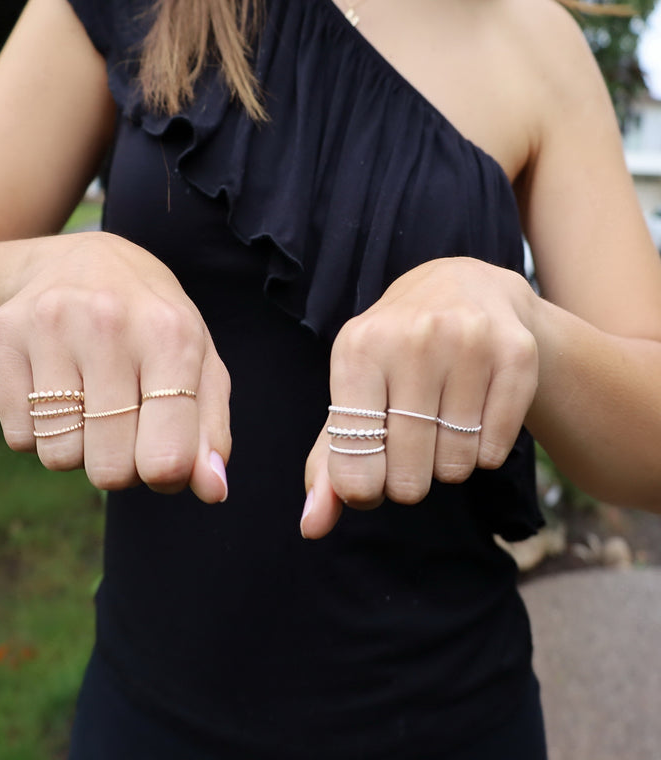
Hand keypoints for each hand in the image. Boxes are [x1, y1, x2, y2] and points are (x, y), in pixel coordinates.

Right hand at [0, 232, 230, 502]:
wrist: (86, 262)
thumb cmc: (156, 328)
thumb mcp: (199, 367)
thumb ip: (211, 431)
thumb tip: (214, 492)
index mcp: (171, 335)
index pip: (165, 457)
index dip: (166, 476)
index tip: (163, 462)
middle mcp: (109, 323)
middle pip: (109, 469)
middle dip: (122, 467)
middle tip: (127, 427)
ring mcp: (50, 325)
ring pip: (60, 457)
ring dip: (81, 449)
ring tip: (94, 402)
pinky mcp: (4, 334)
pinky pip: (21, 438)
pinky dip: (43, 432)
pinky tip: (59, 389)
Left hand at [301, 257, 537, 537]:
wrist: (462, 286)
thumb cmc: (395, 355)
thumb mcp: (352, 394)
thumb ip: (329, 461)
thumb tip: (311, 527)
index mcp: (358, 349)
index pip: (353, 460)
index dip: (361, 490)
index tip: (370, 481)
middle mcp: (412, 338)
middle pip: (407, 473)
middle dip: (406, 482)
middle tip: (409, 455)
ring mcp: (469, 341)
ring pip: (456, 465)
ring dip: (446, 466)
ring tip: (440, 429)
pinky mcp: (516, 353)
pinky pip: (495, 449)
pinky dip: (482, 453)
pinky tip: (472, 418)